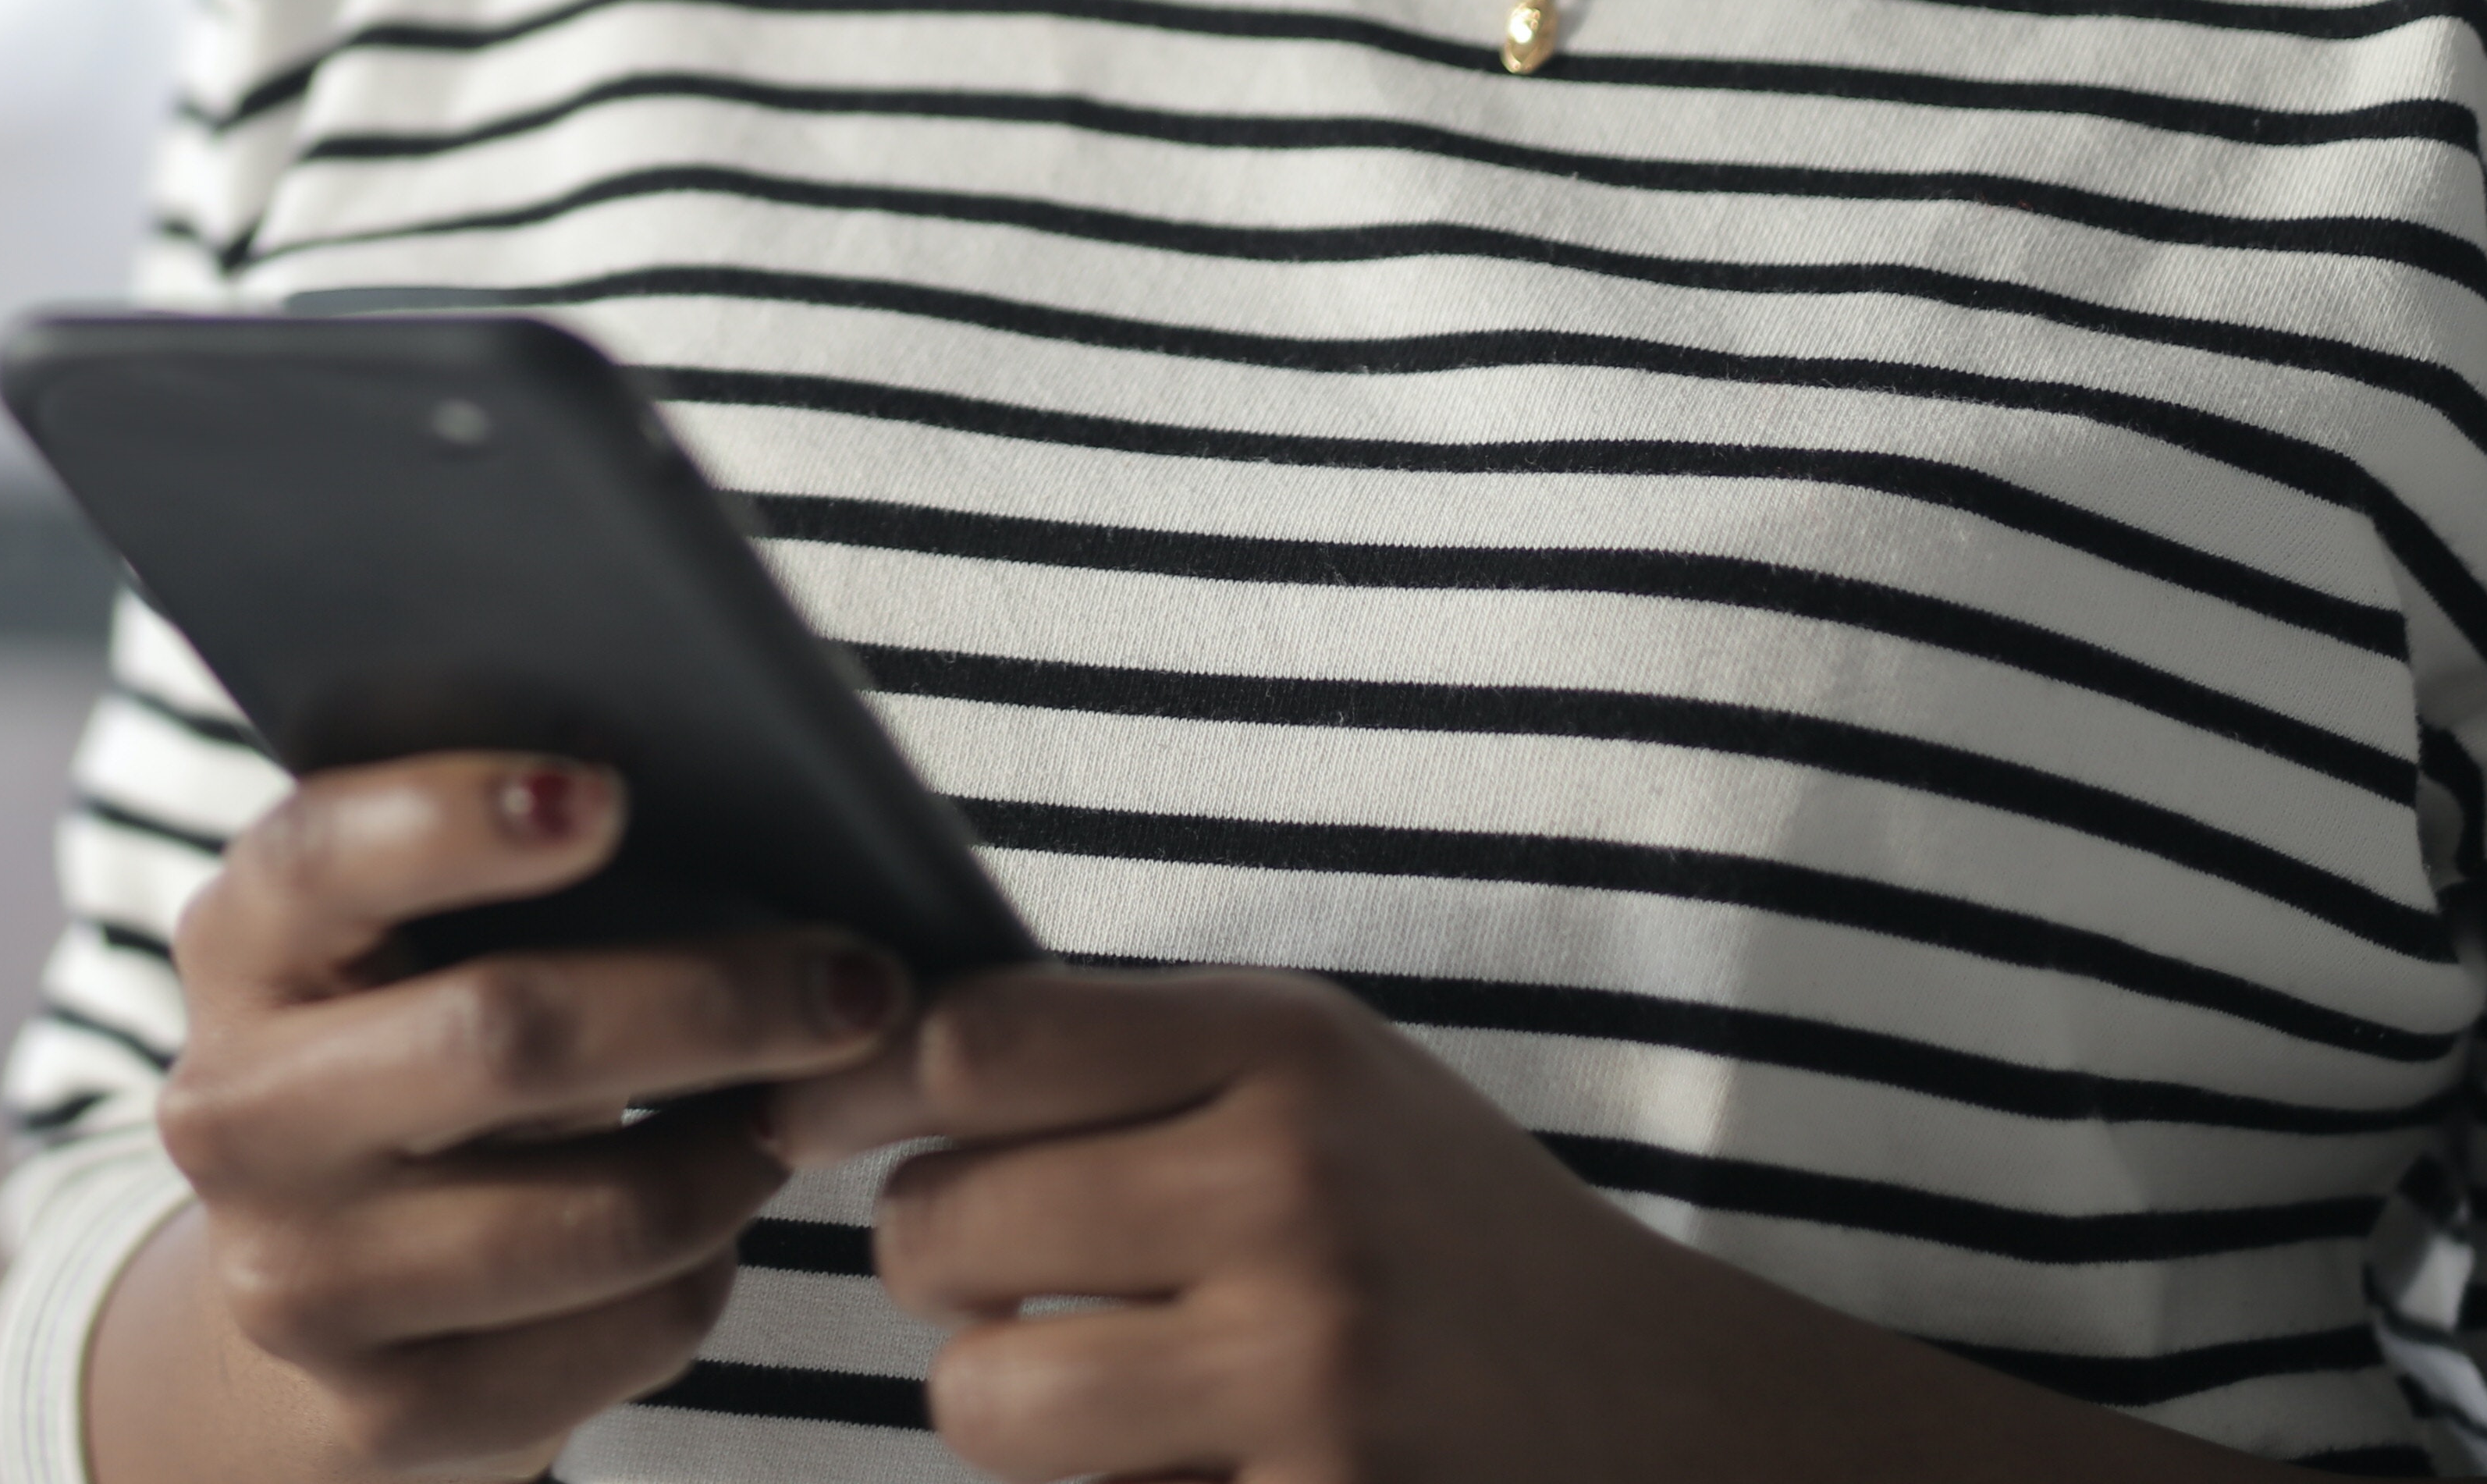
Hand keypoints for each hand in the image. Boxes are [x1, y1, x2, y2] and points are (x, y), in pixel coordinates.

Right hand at [96, 754, 913, 1483]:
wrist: (330, 1276)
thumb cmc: (430, 1039)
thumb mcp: (424, 936)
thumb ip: (522, 858)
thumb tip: (752, 812)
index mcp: (239, 945)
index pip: (318, 855)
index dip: (456, 818)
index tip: (609, 794)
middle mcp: (235, 1115)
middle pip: (505, 1035)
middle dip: (718, 1000)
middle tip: (860, 980)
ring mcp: (296, 1283)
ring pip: (600, 1213)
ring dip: (739, 1153)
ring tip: (797, 1106)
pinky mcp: (386, 1414)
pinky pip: (626, 1333)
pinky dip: (710, 1271)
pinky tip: (715, 1214)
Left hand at [764, 963, 1691, 1483]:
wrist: (1669, 1419)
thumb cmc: (1443, 1228)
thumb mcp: (1320, 1077)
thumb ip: (1122, 1054)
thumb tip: (864, 1057)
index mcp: (1288, 1053)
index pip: (974, 1043)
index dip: (858, 1088)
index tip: (817, 1119)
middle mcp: (1294, 1201)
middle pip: (941, 1228)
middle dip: (932, 1262)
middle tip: (989, 1272)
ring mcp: (1308, 1382)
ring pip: (980, 1403)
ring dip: (993, 1402)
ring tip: (1077, 1379)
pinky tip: (1181, 1459)